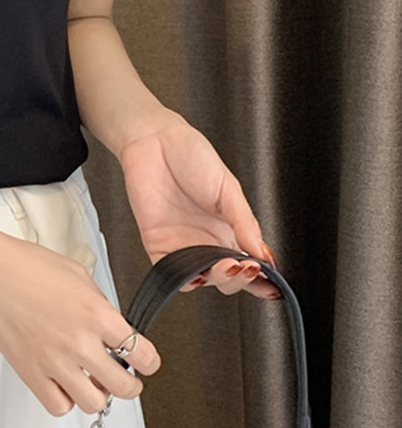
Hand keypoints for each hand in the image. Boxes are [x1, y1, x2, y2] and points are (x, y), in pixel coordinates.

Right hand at [0, 233, 161, 416]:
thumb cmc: (27, 267)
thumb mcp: (79, 275)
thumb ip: (100, 304)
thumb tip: (111, 326)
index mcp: (97, 314)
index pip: (142, 354)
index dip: (149, 361)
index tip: (146, 362)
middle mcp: (80, 342)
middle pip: (124, 387)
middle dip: (129, 384)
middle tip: (123, 378)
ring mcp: (55, 361)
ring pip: (94, 403)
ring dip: (97, 394)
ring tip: (91, 382)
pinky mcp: (31, 373)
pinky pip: (58, 405)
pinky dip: (65, 399)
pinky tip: (63, 384)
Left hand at [117, 109, 282, 299]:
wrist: (154, 140)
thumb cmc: (191, 156)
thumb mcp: (228, 188)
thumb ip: (244, 222)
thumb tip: (264, 254)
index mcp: (229, 229)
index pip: (249, 264)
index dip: (262, 279)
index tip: (274, 287)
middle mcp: (206, 241)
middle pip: (228, 277)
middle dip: (242, 280)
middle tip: (247, 267)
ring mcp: (182, 244)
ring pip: (203, 279)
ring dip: (218, 279)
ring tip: (229, 265)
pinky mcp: (157, 243)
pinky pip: (171, 272)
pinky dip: (185, 280)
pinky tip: (197, 276)